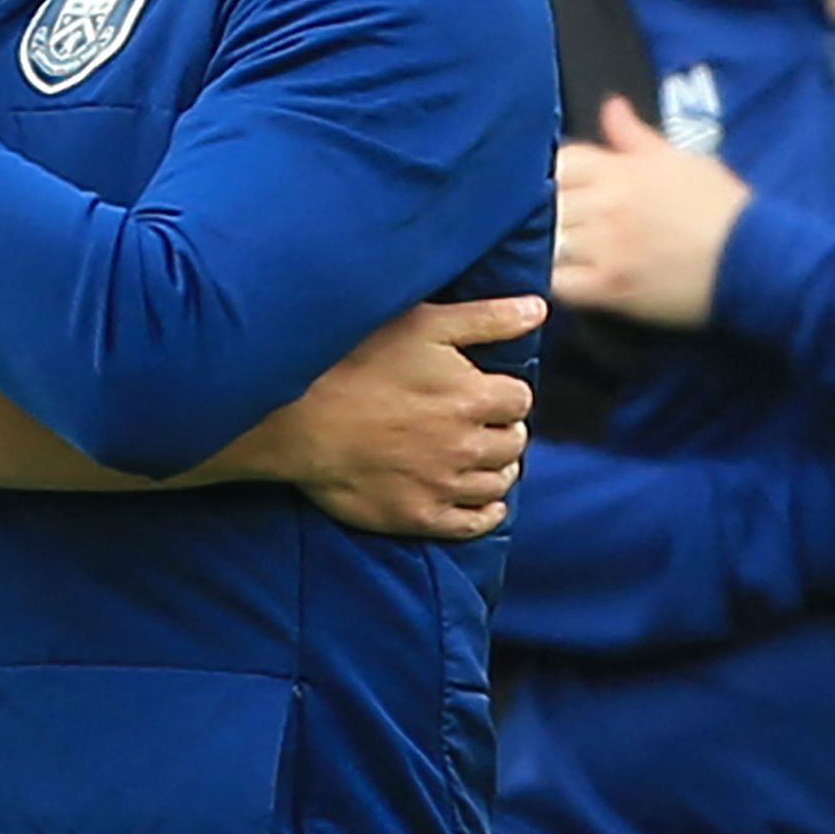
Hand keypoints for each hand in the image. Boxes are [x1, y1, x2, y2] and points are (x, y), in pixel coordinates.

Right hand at [233, 297, 546, 540]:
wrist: (297, 419)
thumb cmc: (355, 360)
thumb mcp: (423, 324)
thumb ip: (487, 318)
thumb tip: (537, 310)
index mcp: (474, 397)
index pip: (519, 399)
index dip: (503, 392)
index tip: (484, 389)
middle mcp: (468, 446)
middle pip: (514, 441)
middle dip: (502, 429)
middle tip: (479, 422)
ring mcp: (444, 485)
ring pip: (500, 482)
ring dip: (496, 467)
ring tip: (477, 455)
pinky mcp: (420, 516)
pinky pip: (475, 523)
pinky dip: (487, 511)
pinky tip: (482, 501)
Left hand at [551, 99, 752, 327]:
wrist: (754, 260)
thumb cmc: (722, 208)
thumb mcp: (681, 160)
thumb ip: (635, 136)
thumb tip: (611, 106)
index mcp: (623, 170)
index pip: (559, 160)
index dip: (549, 171)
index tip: (553, 185)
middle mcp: (608, 205)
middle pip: (545, 199)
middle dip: (539, 208)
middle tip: (539, 220)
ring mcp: (606, 247)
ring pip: (544, 238)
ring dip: (538, 242)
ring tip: (540, 248)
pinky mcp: (609, 287)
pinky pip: (557, 282)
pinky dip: (545, 279)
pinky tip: (548, 277)